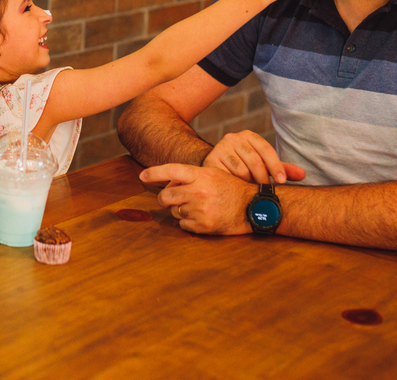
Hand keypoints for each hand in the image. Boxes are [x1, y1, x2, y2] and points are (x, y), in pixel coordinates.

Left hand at [140, 164, 256, 234]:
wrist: (254, 207)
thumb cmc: (232, 189)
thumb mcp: (213, 175)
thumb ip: (191, 176)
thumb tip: (168, 182)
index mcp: (201, 175)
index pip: (171, 171)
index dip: (154, 173)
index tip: (142, 176)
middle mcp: (198, 191)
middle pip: (166, 196)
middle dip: (165, 199)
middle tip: (169, 200)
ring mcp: (200, 209)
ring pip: (174, 211)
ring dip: (179, 210)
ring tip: (195, 207)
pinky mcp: (203, 225)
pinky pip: (183, 224)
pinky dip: (187, 222)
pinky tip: (200, 217)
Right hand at [202, 130, 305, 184]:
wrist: (215, 165)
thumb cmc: (244, 166)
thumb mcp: (263, 164)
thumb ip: (281, 168)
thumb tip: (302, 175)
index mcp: (249, 136)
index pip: (266, 149)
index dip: (276, 166)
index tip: (282, 181)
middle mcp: (233, 138)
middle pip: (255, 160)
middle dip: (263, 178)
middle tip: (266, 190)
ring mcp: (220, 148)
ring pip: (242, 170)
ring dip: (249, 183)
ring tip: (250, 188)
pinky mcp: (211, 160)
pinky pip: (228, 175)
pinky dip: (236, 183)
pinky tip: (238, 187)